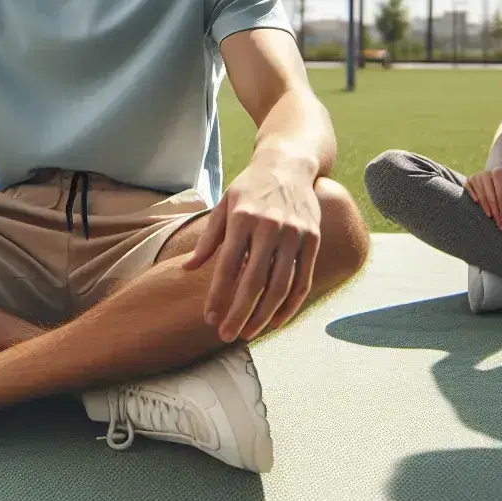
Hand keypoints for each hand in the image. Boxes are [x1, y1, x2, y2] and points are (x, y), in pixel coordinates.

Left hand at [183, 161, 321, 342]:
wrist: (289, 164)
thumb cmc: (250, 188)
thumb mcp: (224, 205)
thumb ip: (208, 239)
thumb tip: (188, 269)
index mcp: (242, 218)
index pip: (227, 266)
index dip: (218, 296)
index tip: (209, 318)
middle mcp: (270, 226)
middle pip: (254, 281)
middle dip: (239, 313)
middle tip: (226, 336)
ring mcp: (295, 233)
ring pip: (280, 285)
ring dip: (264, 315)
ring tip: (249, 333)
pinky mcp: (313, 239)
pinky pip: (303, 280)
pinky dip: (290, 305)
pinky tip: (276, 321)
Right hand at [465, 168, 501, 229]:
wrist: (492, 173)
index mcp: (499, 174)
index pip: (501, 197)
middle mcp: (487, 173)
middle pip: (491, 197)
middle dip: (495, 212)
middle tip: (498, 224)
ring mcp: (476, 176)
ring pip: (480, 196)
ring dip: (485, 208)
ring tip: (490, 216)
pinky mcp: (469, 179)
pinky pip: (469, 190)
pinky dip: (473, 197)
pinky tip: (477, 203)